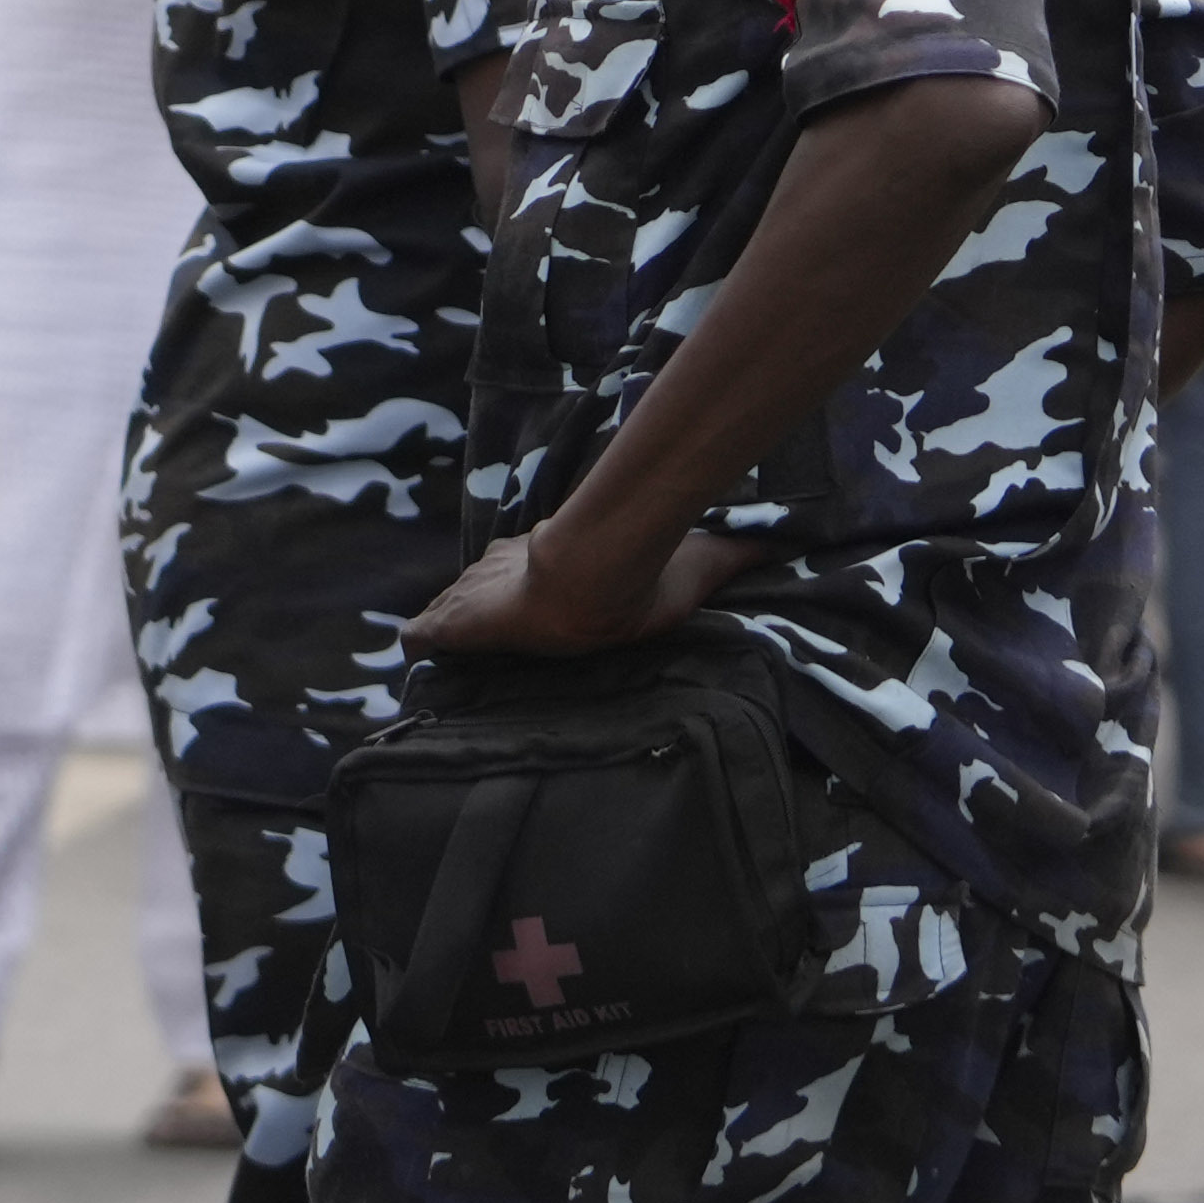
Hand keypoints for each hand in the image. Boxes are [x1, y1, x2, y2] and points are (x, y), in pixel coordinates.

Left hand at [398, 511, 743, 661]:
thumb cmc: (644, 568)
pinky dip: (420, 644)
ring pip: (451, 608)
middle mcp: (511, 569)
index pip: (528, 564)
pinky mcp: (461, 621)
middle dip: (476, 606)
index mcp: (557, 554)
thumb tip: (789, 542)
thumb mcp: (698, 562)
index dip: (522, 583)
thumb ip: (736, 553)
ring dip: (447, 626)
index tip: (529, 604)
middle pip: (481, 586)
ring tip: (440, 660)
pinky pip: (424, 633)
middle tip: (477, 639)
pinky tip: (413, 659)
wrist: (600, 569)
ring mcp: (482, 593)